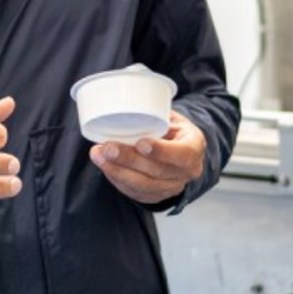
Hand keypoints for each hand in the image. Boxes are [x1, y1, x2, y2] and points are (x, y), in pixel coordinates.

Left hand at [89, 111, 205, 204]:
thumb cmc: (173, 131)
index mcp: (194, 148)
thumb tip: (129, 97)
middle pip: (157, 170)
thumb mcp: (173, 118)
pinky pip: (134, 192)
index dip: (161, 151)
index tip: (141, 143)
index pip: (182, 154)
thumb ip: (157, 113)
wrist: (179, 152)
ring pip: (143, 185)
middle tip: (108, 148)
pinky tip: (104, 166)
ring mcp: (172, 187)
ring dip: (117, 170)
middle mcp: (187, 172)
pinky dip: (116, 178)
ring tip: (98, 155)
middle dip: (129, 159)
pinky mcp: (156, 196)